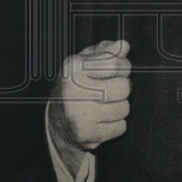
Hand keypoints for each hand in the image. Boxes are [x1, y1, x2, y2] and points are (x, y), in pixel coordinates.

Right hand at [48, 39, 131, 173]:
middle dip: (122, 87)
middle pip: (123, 87)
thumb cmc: (76, 85)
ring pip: (124, 108)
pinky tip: (103, 119)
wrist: (57, 121)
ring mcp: (78, 115)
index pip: (115, 62)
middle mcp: (72, 91)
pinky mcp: (86, 135)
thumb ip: (105, 51)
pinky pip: (121, 127)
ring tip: (105, 105)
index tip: (119, 69)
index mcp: (73, 68)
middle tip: (112, 89)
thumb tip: (123, 46)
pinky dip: (116, 124)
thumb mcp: (85, 61)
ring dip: (120, 107)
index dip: (123, 66)